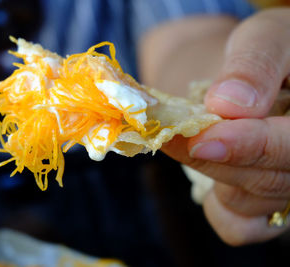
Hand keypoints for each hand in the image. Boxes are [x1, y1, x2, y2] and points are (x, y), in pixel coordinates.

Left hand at [162, 8, 289, 245]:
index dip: (255, 146)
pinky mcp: (261, 206)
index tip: (206, 138)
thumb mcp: (262, 40)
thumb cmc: (258, 53)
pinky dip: (217, 206)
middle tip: (172, 136)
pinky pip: (238, 227)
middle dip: (218, 159)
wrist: (243, 78)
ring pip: (251, 203)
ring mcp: (287, 188)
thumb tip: (230, 105)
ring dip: (210, 173)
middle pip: (275, 181)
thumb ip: (253, 66)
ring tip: (184, 140)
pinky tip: (207, 171)